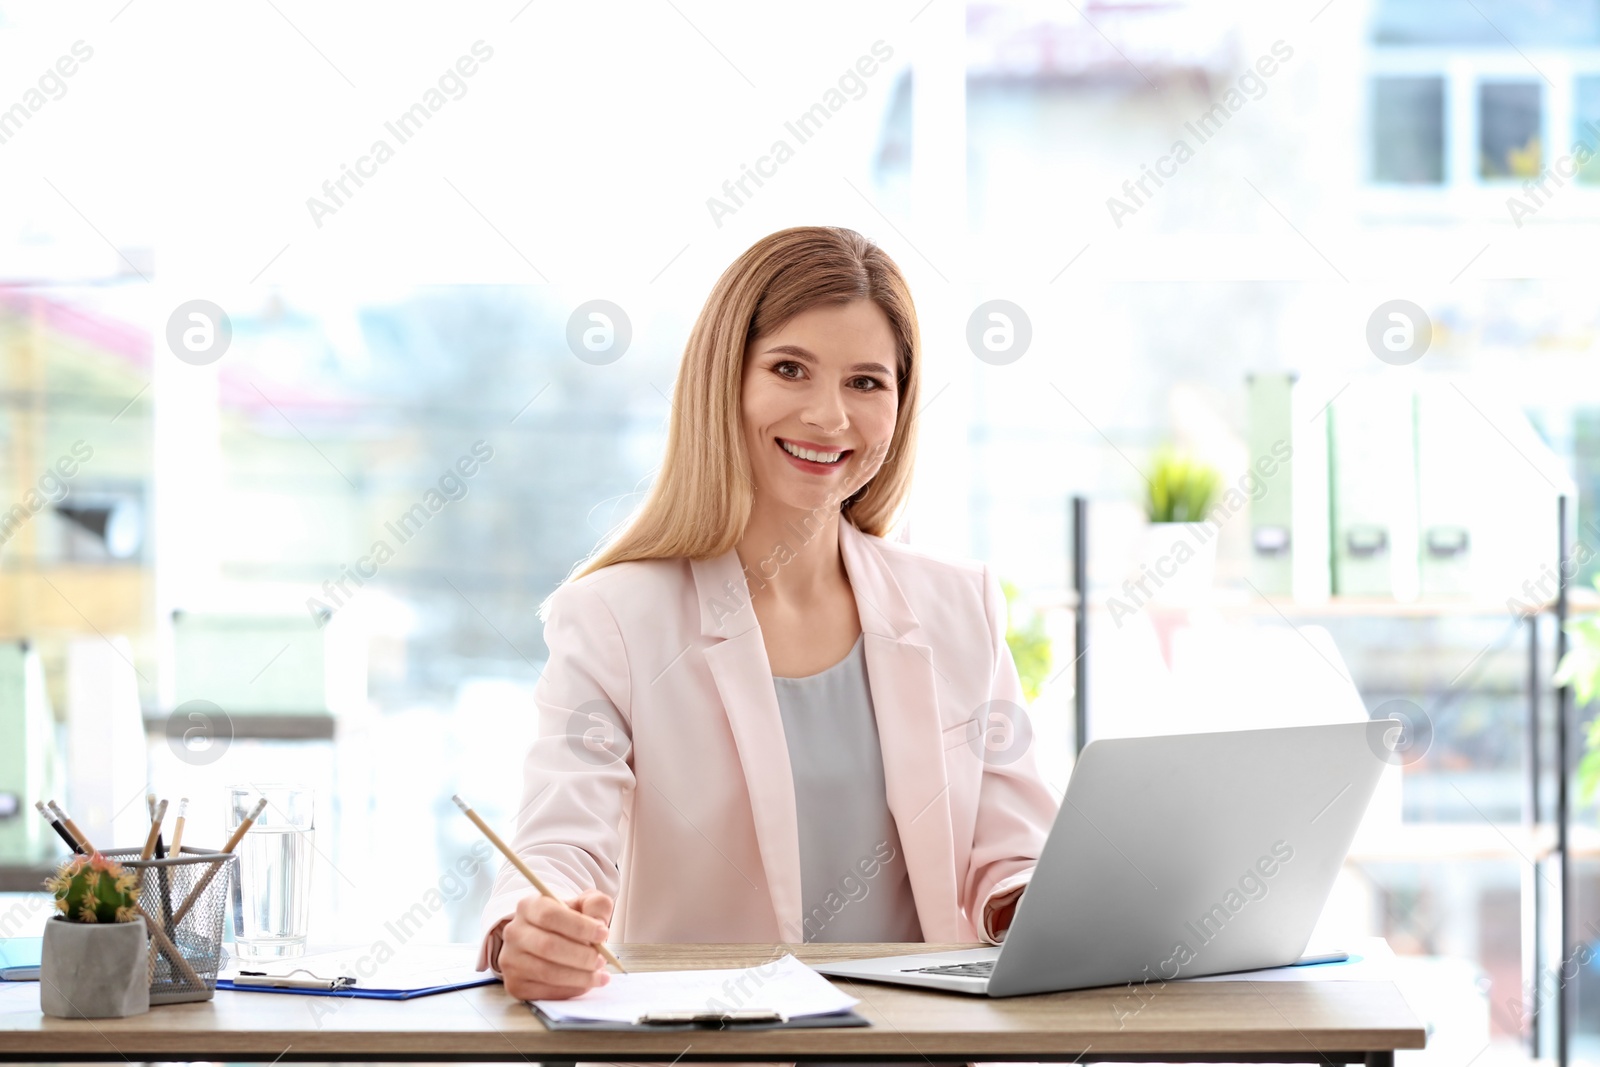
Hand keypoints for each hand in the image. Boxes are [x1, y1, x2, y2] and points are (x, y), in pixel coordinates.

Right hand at [498, 889, 615, 1000]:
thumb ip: (596, 905)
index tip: (603, 933)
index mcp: (529, 906)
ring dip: (579, 976)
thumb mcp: (584, 904)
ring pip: (547, 972)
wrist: (547, 939)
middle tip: (602, 959)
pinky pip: (544, 992)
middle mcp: (514, 932)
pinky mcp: (515, 985)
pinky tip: (586, 984)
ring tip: (599, 973)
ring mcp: (511, 960)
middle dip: (581, 955)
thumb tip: (599, 924)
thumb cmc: (567, 922)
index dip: (579, 926)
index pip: (550, 915)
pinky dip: (570, 990)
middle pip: (548, 946)